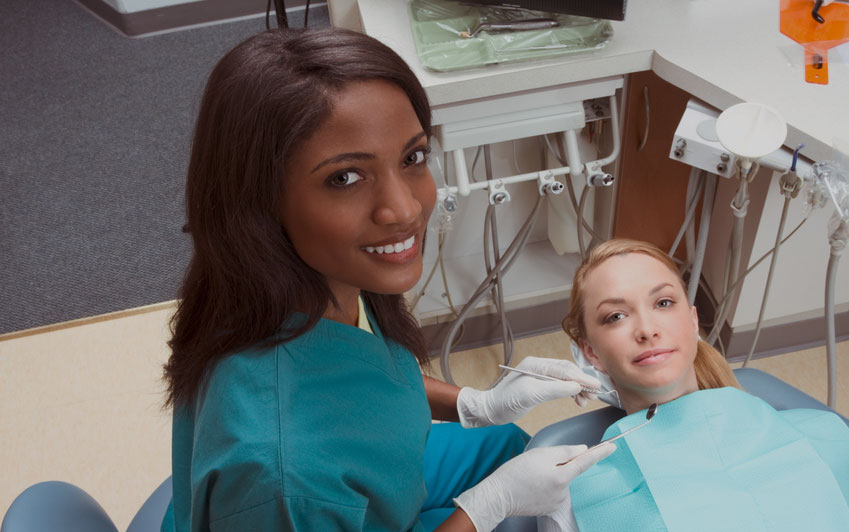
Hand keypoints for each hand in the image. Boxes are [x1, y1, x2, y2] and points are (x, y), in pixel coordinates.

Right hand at [454, 442, 615, 531]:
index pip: (585, 462)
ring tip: (531, 474)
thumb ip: (564, 451)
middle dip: (559, 462)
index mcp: (562, 477)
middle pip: (569, 470)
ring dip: (551, 473)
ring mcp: (557, 502)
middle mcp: (563, 493)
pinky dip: (546, 484)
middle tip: (537, 462)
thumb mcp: (540, 455)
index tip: (613, 446)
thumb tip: (583, 450)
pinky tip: (531, 483)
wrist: (498, 496)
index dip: (600, 453)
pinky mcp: (549, 507)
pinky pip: (553, 490)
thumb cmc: (516, 473)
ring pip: (561, 480)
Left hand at [456, 356, 601, 427]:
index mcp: (536, 365)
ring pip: (565, 378)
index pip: (564, 369)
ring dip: (577, 388)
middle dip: (582, 382)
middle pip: (567, 371)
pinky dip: (570, 391)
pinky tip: (577, 399)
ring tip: (586, 400)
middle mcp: (539, 366)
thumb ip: (554, 389)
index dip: (581, 377)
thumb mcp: (530, 395)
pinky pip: (560, 384)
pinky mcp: (539, 384)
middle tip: (594, 395)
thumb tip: (576, 386)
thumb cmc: (506, 402)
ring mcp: (539, 375)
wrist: (490, 409)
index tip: (596, 386)